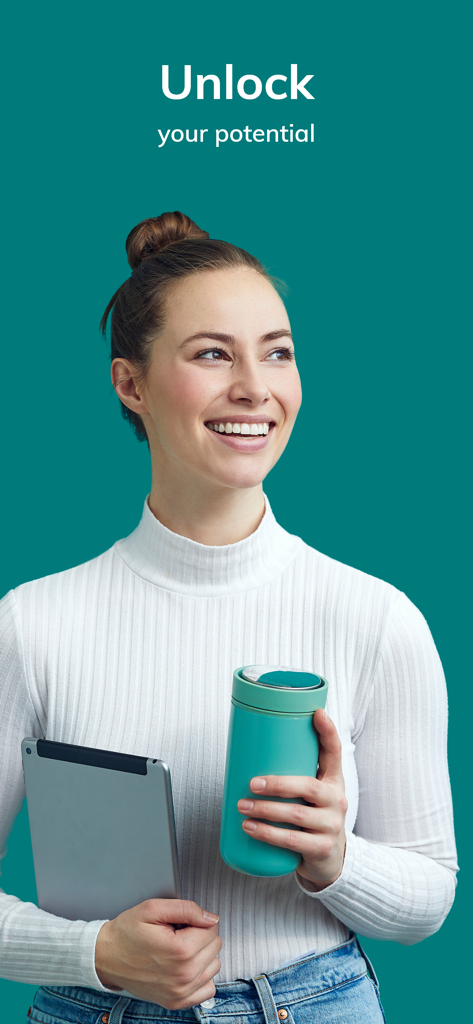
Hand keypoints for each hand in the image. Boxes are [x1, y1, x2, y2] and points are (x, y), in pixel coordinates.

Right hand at [95, 899, 221, 1008]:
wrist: (105, 958)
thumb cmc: (126, 933)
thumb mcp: (152, 908)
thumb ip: (186, 909)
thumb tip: (210, 918)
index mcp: (180, 950)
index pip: (212, 929)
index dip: (197, 921)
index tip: (181, 923)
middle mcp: (183, 975)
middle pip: (215, 946)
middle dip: (200, 935)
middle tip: (177, 934)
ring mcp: (180, 992)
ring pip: (214, 966)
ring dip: (202, 955)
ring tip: (180, 949)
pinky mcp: (176, 1002)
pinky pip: (208, 989)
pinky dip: (201, 976)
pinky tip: (186, 966)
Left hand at [237, 709, 346, 889]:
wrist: (329, 859)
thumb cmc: (311, 817)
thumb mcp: (310, 794)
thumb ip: (292, 772)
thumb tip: (249, 749)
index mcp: (334, 780)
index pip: (335, 752)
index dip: (328, 732)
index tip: (316, 713)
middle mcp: (337, 800)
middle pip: (308, 787)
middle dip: (277, 784)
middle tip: (251, 783)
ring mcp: (331, 826)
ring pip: (296, 815)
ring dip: (265, 809)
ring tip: (242, 806)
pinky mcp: (322, 848)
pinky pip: (292, 840)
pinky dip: (268, 834)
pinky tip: (250, 828)